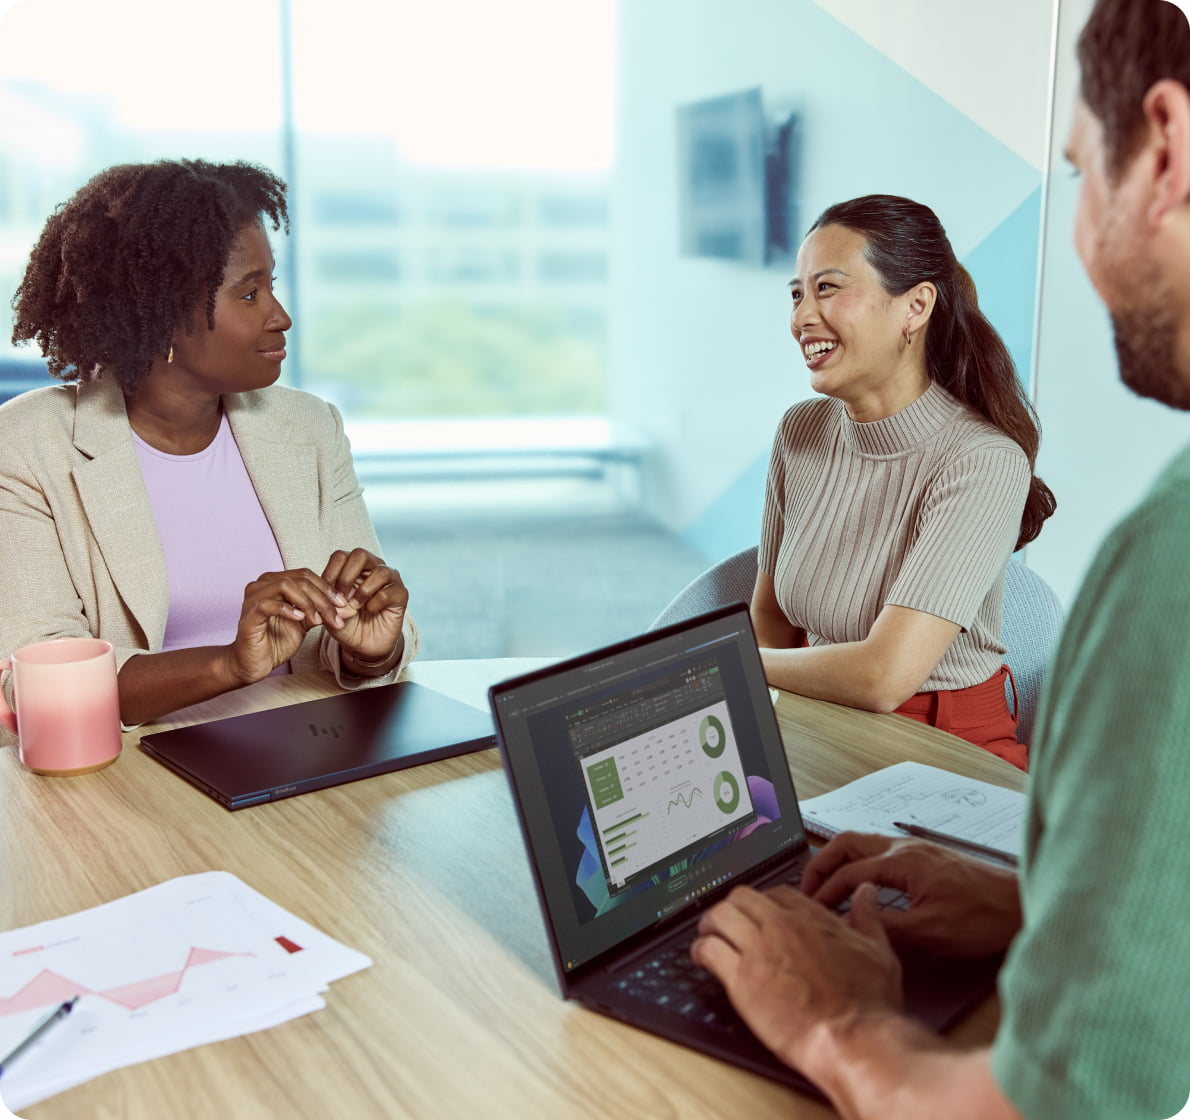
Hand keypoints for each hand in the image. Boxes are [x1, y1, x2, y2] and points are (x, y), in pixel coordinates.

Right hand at [228, 568, 350, 684]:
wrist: (256, 663)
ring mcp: (253, 597)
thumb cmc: (276, 640)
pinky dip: (288, 609)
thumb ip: (320, 610)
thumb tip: (347, 606)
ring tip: (318, 620)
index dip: (327, 588)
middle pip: (299, 579)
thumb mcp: (305, 622)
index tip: (343, 604)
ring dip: (307, 603)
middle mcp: (262, 584)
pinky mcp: (248, 614)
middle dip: (322, 598)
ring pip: (285, 586)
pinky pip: (268, 604)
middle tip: (335, 616)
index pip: (306, 575)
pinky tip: (300, 619)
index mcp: (275, 581)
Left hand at [321, 548, 408, 668]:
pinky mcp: (401, 594)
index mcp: (353, 567)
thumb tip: (332, 596)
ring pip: (380, 571)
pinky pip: (389, 592)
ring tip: (356, 606)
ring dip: (363, 591)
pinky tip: (370, 611)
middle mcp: (372, 568)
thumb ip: (327, 601)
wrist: (363, 644)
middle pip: (360, 555)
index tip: (326, 594)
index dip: (331, 574)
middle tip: (341, 597)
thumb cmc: (346, 622)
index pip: (340, 556)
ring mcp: (389, 579)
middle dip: (346, 577)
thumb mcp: (330, 612)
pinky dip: (375, 603)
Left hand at [691, 883, 901, 1072]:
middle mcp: (782, 926)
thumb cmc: (868, 1004)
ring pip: (720, 916)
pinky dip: (701, 950)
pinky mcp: (741, 979)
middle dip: (734, 907)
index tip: (761, 916)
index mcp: (812, 918)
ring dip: (711, 923)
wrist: (852, 1038)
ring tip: (708, 934)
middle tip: (729, 922)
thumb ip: (868, 917)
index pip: (777, 894)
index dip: (766, 903)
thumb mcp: (879, 951)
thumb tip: (866, 894)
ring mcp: (759, 949)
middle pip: (742, 897)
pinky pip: (709, 950)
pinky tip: (702, 957)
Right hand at [803, 833, 1021, 958]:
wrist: (1021, 904)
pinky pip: (877, 850)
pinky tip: (859, 884)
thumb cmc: (983, 917)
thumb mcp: (931, 932)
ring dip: (839, 860)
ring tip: (826, 884)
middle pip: (846, 842)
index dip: (825, 893)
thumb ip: (886, 927)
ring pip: (861, 842)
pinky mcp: (925, 856)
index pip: (848, 873)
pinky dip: (857, 862)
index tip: (811, 910)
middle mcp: (904, 846)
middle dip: (820, 862)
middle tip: (806, 887)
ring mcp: (915, 848)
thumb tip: (850, 926)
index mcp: (901, 862)